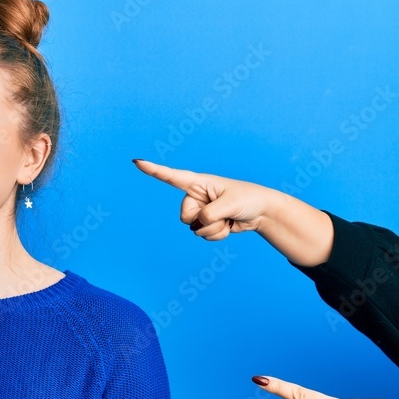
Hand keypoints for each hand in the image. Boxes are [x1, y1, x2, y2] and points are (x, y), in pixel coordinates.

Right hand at [132, 159, 274, 239]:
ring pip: (194, 228)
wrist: (262, 211)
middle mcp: (196, 196)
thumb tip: (199, 223)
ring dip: (213, 228)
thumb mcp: (230, 204)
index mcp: (199, 182)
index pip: (172, 176)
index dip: (154, 170)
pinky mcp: (206, 223)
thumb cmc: (248, 199)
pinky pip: (203, 235)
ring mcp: (200, 210)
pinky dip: (217, 235)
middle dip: (203, 219)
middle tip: (222, 213)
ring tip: (228, 218)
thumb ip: (210, 214)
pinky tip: (228, 225)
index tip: (137, 162)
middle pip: (184, 216)